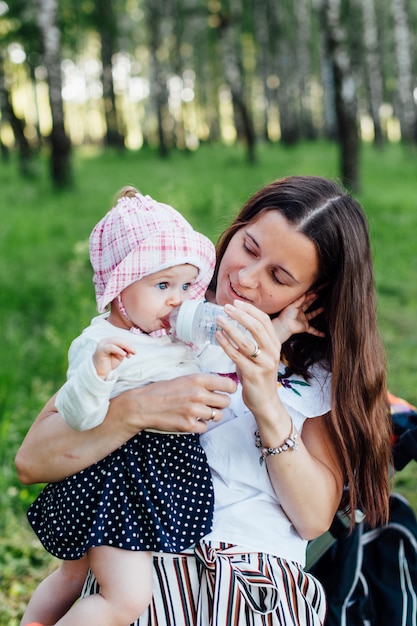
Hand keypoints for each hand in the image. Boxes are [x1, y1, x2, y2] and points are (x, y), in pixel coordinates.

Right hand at [93, 337, 135, 377]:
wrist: (99, 371)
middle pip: (119, 339)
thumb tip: (130, 349)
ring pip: (116, 341)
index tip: (134, 352)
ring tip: (130, 354)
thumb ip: (124, 351)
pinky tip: (124, 354)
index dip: (129, 344)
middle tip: (134, 352)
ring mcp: (102, 344)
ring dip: (125, 347)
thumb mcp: (119, 356)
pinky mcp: (100, 350)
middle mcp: (105, 341)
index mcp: (110, 341)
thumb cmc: (109, 363)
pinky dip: (119, 350)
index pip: (121, 339)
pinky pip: (111, 347)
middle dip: (128, 345)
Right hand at [108, 372, 236, 436]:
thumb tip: (223, 385)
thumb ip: (203, 382)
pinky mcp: (189, 426)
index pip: (229, 385)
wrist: (143, 405)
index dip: (230, 389)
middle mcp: (199, 394)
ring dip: (211, 415)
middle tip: (210, 403)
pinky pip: (206, 427)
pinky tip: (190, 419)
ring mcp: (194, 411)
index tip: (226, 391)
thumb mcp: (184, 378)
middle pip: (226, 402)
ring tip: (198, 411)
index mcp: (198, 380)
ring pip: (218, 416)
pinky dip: (200, 425)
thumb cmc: (163, 390)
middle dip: (220, 403)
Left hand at [215, 301, 281, 413]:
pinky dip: (226, 344)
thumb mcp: (260, 356)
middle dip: (240, 315)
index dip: (250, 310)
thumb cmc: (258, 377)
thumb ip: (252, 342)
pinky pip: (237, 356)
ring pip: (246, 341)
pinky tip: (218, 336)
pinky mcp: (253, 375)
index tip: (236, 303)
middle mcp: (272, 353)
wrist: (265, 403)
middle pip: (257, 327)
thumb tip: (234, 325)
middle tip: (226, 307)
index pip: (264, 321)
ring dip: (231, 328)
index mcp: (275, 345)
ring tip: (219, 319)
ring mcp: (264, 364)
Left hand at [272, 293, 324, 342]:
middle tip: (318, 295)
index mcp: (296, 307)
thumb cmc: (286, 315)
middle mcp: (300, 313)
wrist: (284, 325)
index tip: (315, 293)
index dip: (309, 296)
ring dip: (317, 312)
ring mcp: (303, 320)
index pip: (304, 300)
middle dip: (313, 300)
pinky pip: (312, 330)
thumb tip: (305, 294)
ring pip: (311, 315)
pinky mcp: (305, 327)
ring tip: (323, 309)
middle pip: (308, 305)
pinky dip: (317, 332)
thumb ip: (299, 300)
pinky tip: (322, 334)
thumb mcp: (293, 305)